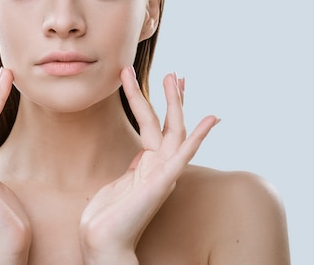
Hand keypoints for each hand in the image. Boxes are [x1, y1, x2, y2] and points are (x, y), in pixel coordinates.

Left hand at [79, 67, 218, 263]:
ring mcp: (163, 172)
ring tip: (174, 77)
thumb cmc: (107, 215)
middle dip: (170, 98)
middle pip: (168, 124)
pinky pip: (183, 153)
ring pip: (174, 130)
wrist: (101, 240)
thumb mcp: (120, 182)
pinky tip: (211, 119)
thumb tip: (141, 156)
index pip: (158, 127)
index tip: (167, 82)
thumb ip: (134, 168)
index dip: (161, 104)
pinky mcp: (162, 180)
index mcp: (149, 165)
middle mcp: (159, 166)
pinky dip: (199, 135)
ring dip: (175, 103)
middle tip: (172, 72)